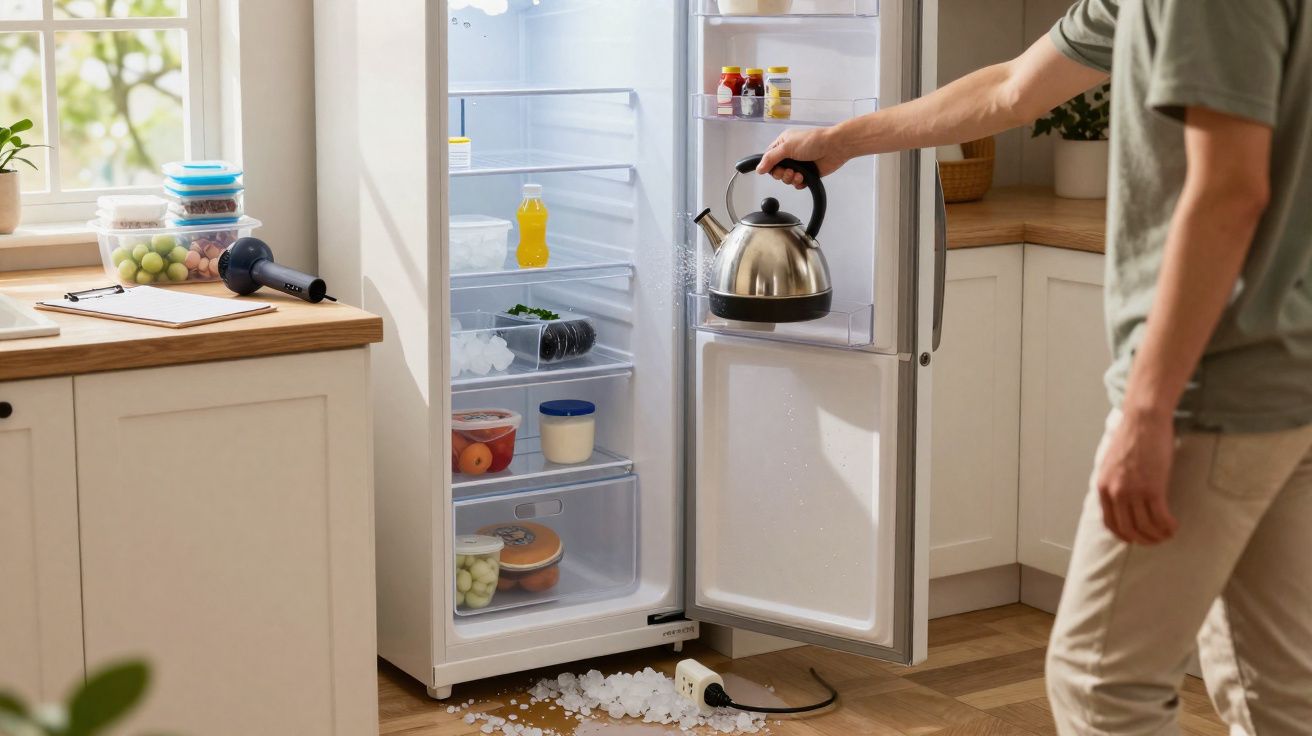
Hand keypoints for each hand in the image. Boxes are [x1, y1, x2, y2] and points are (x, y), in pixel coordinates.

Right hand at [756, 127, 849, 188]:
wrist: (834, 147)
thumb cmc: (812, 141)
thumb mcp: (787, 147)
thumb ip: (771, 158)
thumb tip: (759, 168)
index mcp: (783, 144)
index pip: (769, 158)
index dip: (769, 166)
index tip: (772, 169)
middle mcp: (790, 154)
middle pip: (777, 170)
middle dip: (781, 174)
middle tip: (789, 171)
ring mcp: (799, 164)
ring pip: (786, 178)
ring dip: (791, 179)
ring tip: (799, 174)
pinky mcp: (807, 173)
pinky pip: (797, 184)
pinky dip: (799, 183)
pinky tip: (803, 178)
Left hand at [1096, 412, 1179, 544]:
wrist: (1143, 420)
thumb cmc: (1131, 439)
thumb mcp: (1112, 464)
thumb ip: (1114, 483)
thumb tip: (1121, 500)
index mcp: (1102, 487)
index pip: (1110, 523)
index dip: (1124, 535)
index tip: (1136, 538)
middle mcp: (1115, 492)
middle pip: (1128, 529)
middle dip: (1143, 539)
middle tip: (1156, 540)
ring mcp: (1133, 491)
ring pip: (1145, 527)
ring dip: (1158, 535)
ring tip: (1167, 533)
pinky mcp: (1153, 488)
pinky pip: (1160, 518)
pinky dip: (1168, 526)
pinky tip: (1174, 526)